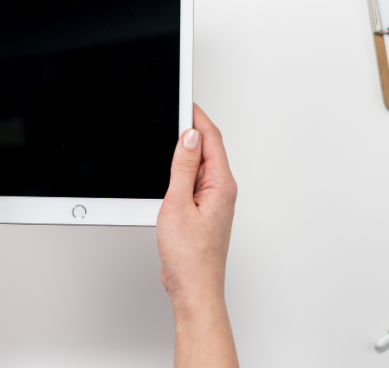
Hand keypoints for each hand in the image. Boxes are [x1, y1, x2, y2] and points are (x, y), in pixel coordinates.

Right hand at [157, 105, 238, 367]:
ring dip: (185, 149)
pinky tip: (169, 169)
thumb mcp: (179, 203)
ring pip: (200, 164)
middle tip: (171, 112)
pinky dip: (181, 169)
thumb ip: (183, 168)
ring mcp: (213, 200)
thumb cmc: (190, 256)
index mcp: (221, 184)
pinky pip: (194, 180)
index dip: (196, 116)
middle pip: (207, 147)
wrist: (193, 287)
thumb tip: (188, 137)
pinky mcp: (203, 210)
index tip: (183, 101)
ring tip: (167, 136)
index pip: (211, 138)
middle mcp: (221, 190)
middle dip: (190, 128)